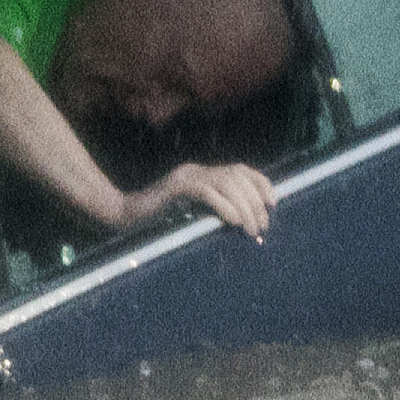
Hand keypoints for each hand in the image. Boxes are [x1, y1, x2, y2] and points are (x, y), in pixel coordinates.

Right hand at [123, 160, 274, 241]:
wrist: (125, 217)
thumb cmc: (158, 221)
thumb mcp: (192, 214)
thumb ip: (213, 212)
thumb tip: (246, 224)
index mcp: (201, 173)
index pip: (240, 169)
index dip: (261, 183)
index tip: (274, 203)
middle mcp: (196, 170)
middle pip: (237, 176)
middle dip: (255, 202)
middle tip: (261, 226)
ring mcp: (185, 176)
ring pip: (226, 183)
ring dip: (244, 207)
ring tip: (250, 229)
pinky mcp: (175, 187)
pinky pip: (206, 192)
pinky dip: (224, 206)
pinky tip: (233, 221)